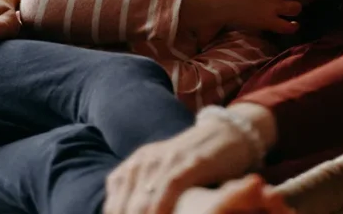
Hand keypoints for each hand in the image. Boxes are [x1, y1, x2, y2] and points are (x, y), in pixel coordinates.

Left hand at [105, 104, 277, 213]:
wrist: (228, 135)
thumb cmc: (196, 164)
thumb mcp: (163, 177)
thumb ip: (145, 195)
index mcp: (135, 166)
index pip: (113, 205)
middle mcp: (145, 161)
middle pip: (124, 207)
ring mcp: (166, 161)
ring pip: (143, 203)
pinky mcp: (189, 163)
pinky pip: (168, 190)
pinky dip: (162, 211)